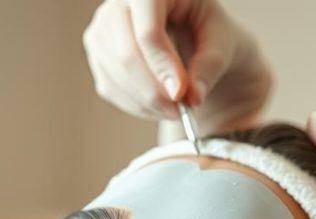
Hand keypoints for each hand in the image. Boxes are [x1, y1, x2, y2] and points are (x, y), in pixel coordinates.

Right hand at [82, 0, 271, 133]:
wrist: (189, 31)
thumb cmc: (206, 30)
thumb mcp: (219, 42)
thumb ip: (209, 67)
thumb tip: (193, 98)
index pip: (148, 30)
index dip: (162, 66)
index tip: (181, 95)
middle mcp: (118, 2)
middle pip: (126, 53)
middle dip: (153, 91)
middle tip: (180, 111)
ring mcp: (101, 27)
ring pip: (115, 74)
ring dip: (145, 102)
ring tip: (175, 111)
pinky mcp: (96, 51)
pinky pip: (109, 86)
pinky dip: (135, 105)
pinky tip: (158, 108)